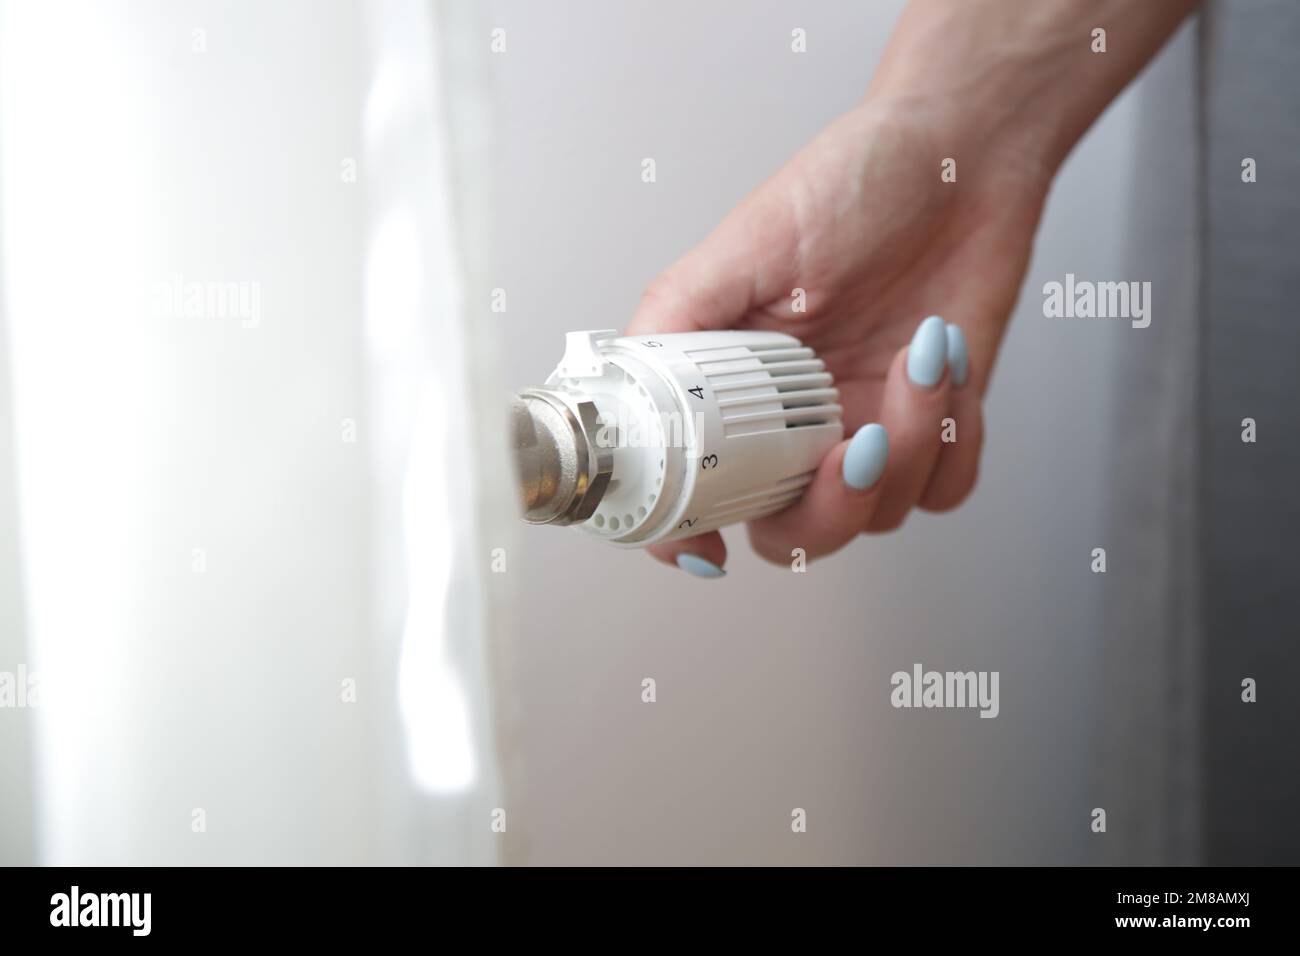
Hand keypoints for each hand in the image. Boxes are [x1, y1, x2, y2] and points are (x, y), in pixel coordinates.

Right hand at [627, 98, 1051, 570]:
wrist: (960, 156)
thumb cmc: (851, 182)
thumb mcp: (743, 244)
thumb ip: (674, 322)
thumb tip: (622, 392)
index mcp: (735, 390)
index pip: (697, 493)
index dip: (692, 536)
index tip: (708, 551)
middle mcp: (796, 423)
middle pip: (796, 533)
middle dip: (832, 508)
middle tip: (856, 443)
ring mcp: (867, 428)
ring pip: (881, 511)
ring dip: (913, 438)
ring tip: (922, 352)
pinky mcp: (937, 425)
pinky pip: (946, 488)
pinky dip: (957, 440)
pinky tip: (945, 365)